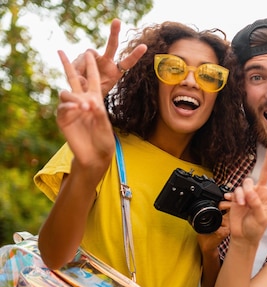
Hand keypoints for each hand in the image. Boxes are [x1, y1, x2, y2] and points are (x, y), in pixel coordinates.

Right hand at [57, 50, 114, 173]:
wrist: (96, 156)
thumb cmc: (104, 140)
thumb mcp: (105, 124)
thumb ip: (98, 112)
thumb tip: (89, 101)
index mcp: (95, 100)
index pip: (92, 80)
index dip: (91, 67)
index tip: (90, 53)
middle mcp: (82, 102)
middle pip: (72, 80)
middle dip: (67, 65)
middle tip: (60, 51)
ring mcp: (72, 110)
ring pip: (66, 94)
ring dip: (75, 98)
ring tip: (85, 107)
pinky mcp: (63, 120)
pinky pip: (62, 108)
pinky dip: (69, 108)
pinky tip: (77, 110)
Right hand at [72, 18, 146, 94]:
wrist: (84, 95)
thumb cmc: (94, 96)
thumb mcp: (97, 93)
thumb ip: (91, 87)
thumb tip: (82, 78)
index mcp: (116, 72)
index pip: (127, 62)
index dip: (135, 55)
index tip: (144, 46)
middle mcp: (107, 62)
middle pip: (112, 46)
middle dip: (114, 33)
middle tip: (117, 21)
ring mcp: (95, 58)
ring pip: (89, 54)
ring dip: (83, 65)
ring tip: (82, 78)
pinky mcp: (83, 58)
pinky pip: (80, 58)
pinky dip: (77, 66)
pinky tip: (77, 74)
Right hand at [229, 143, 266, 243]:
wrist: (243, 235)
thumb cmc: (255, 229)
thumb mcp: (261, 219)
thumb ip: (257, 204)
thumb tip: (250, 191)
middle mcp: (261, 191)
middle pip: (266, 171)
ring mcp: (249, 192)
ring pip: (248, 181)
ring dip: (245, 191)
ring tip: (245, 204)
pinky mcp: (238, 195)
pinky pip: (238, 189)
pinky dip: (238, 196)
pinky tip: (238, 204)